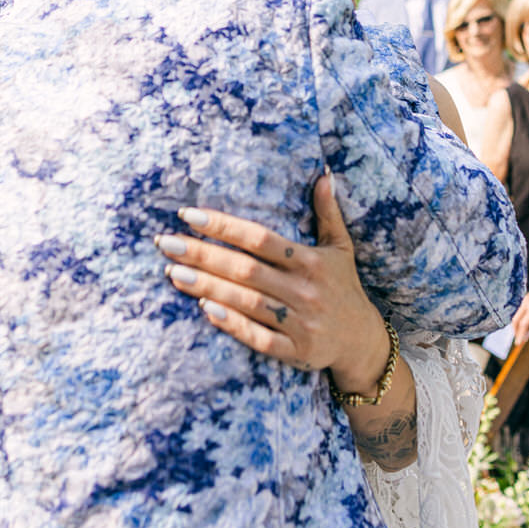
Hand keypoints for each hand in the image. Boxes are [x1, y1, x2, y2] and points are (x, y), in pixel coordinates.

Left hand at [154, 173, 388, 386]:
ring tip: (172, 272)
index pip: (260, 238)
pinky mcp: (296, 351)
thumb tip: (323, 176)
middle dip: (203, 254)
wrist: (362, 341)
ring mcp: (301, 322)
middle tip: (166, 243)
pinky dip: (232, 324)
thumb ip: (328, 213)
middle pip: (245, 269)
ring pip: (246, 302)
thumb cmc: (343, 287)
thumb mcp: (340, 247)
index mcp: (312, 261)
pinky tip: (204, 310)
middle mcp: (306, 290)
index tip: (188, 215)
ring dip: (207, 287)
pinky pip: (259, 338)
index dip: (224, 226)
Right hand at [510, 283, 528, 345]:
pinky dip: (521, 319)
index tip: (518, 343)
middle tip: (519, 339)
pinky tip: (528, 324)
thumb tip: (525, 335)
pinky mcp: (524, 299)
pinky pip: (520, 312)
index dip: (520, 335)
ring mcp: (524, 300)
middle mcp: (527, 303)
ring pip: (516, 316)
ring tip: (525, 332)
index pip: (524, 325)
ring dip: (518, 326)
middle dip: (516, 331)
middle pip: (515, 320)